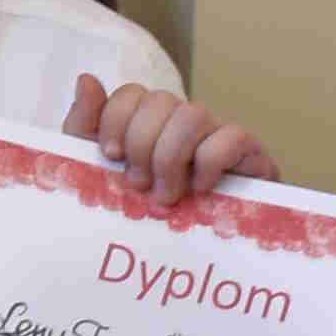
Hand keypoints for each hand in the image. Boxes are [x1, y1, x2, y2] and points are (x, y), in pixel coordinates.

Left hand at [64, 70, 270, 204]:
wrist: (188, 257)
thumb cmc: (140, 212)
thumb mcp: (100, 171)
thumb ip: (85, 126)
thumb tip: (86, 79)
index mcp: (148, 122)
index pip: (132, 93)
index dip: (116, 120)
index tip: (110, 156)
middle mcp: (183, 122)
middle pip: (161, 101)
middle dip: (141, 144)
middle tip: (138, 185)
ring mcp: (218, 134)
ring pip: (193, 114)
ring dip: (170, 157)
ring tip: (164, 195)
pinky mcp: (250, 155)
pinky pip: (232, 138)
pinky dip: (209, 164)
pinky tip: (199, 190)